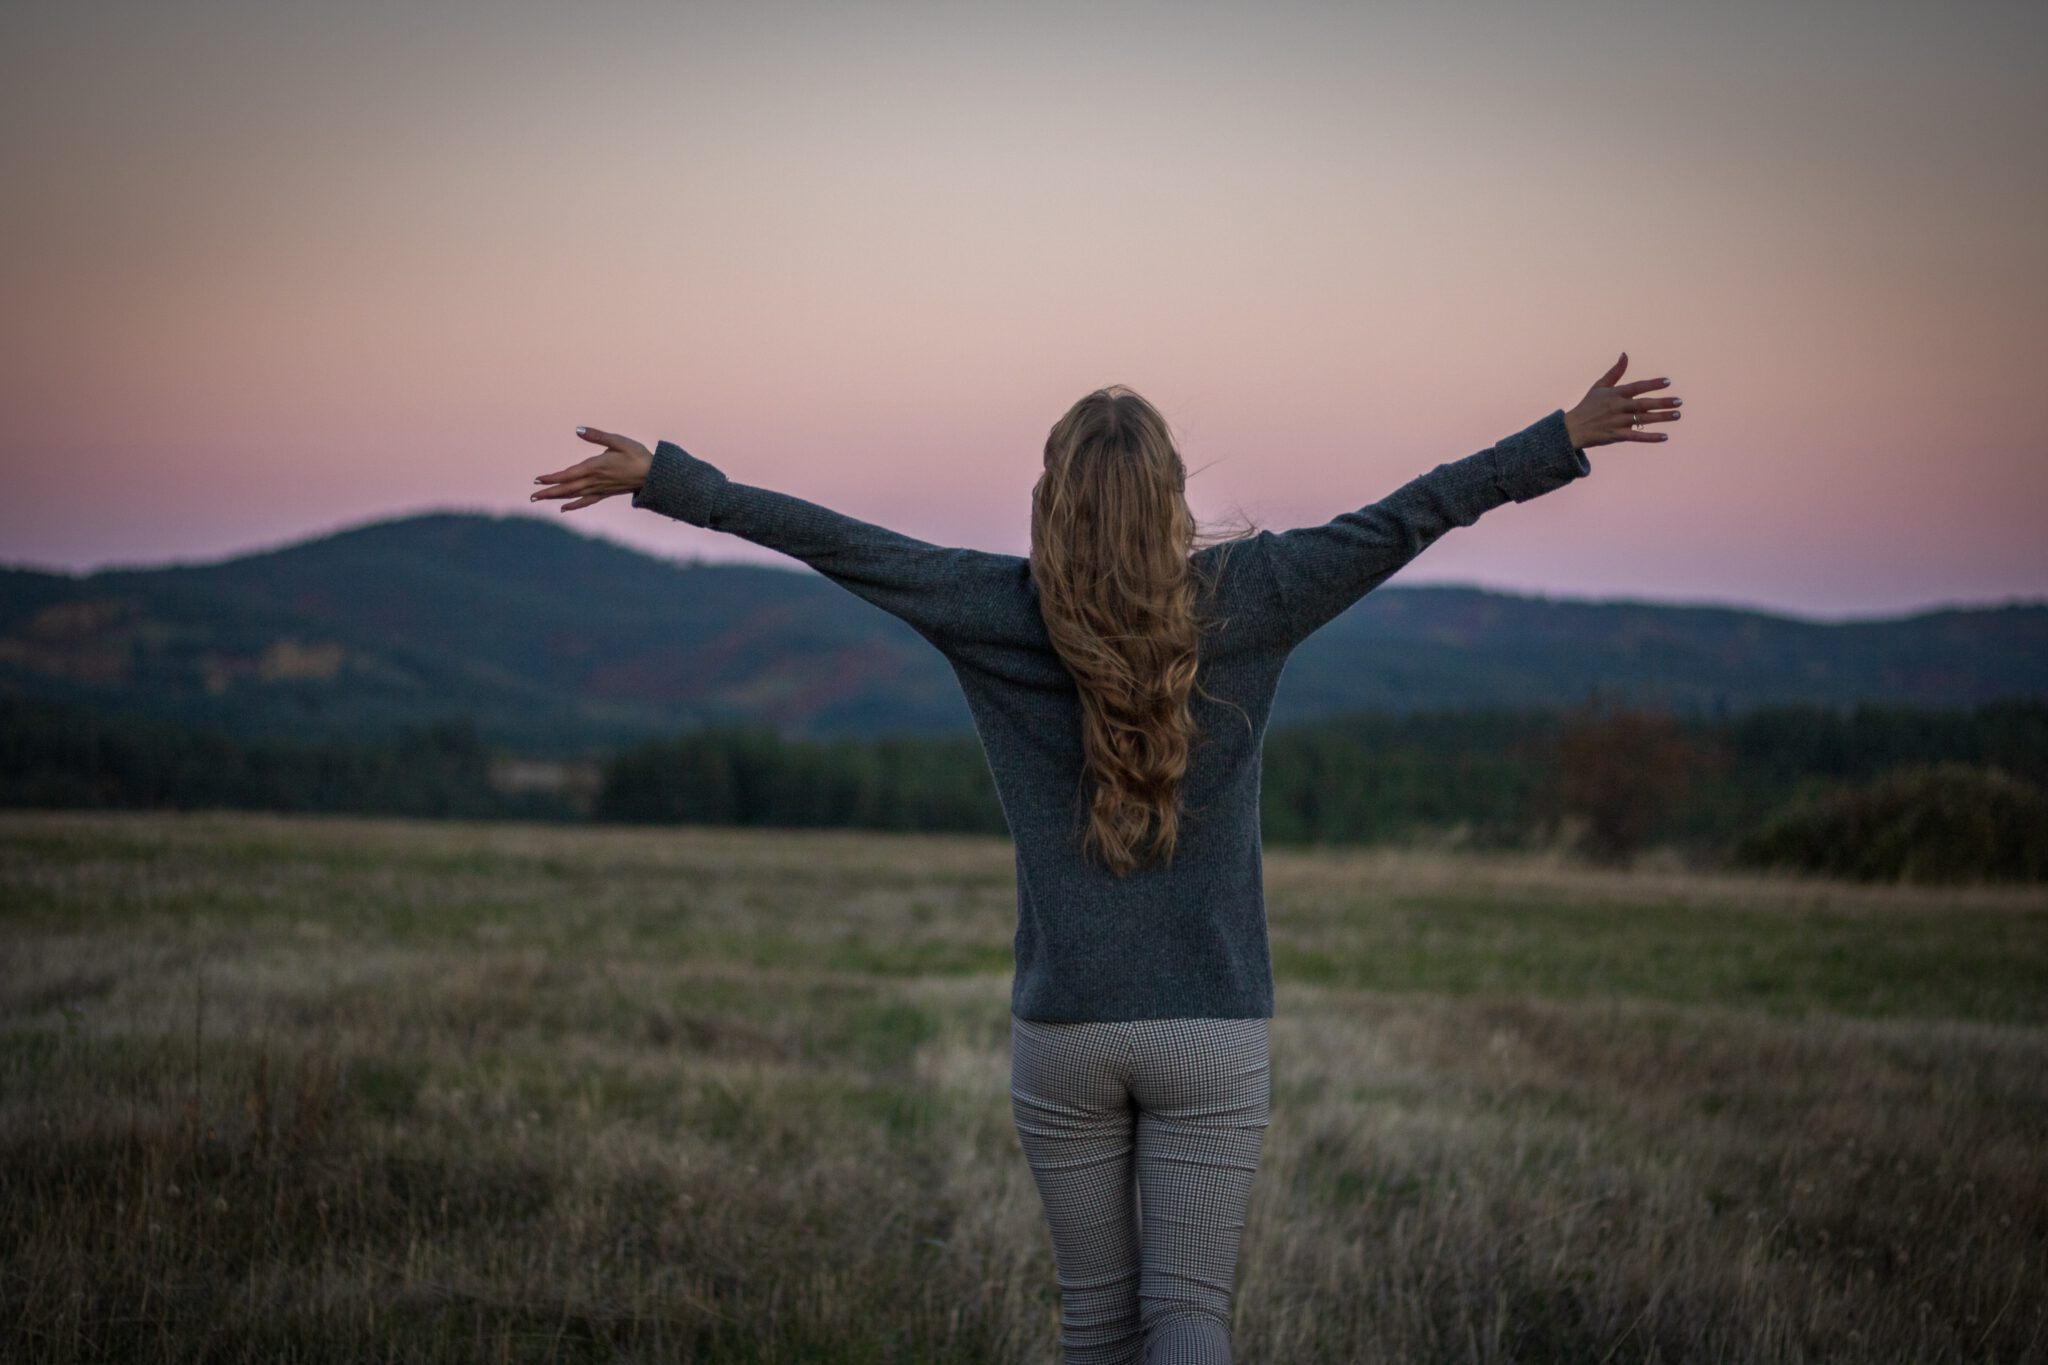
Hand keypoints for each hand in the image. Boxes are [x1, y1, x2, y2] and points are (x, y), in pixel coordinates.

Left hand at [530, 427, 653, 511]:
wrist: (653, 475)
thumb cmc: (637, 455)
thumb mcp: (618, 441)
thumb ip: (597, 436)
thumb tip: (578, 430)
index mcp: (595, 467)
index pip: (568, 474)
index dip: (552, 478)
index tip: (537, 480)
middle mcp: (594, 480)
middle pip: (567, 488)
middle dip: (549, 492)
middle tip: (532, 496)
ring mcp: (599, 489)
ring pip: (573, 495)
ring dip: (556, 498)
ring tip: (540, 500)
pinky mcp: (605, 493)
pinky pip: (586, 501)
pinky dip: (574, 505)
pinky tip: (564, 508)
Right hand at [1563, 352, 1681, 449]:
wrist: (1572, 429)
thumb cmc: (1588, 406)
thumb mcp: (1599, 386)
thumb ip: (1615, 372)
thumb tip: (1625, 354)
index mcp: (1614, 394)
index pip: (1636, 387)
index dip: (1652, 384)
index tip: (1667, 382)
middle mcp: (1617, 408)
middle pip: (1643, 405)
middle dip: (1662, 403)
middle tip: (1679, 401)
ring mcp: (1617, 423)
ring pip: (1643, 420)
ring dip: (1661, 418)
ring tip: (1677, 415)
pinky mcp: (1616, 436)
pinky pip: (1636, 437)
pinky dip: (1650, 437)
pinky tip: (1665, 436)